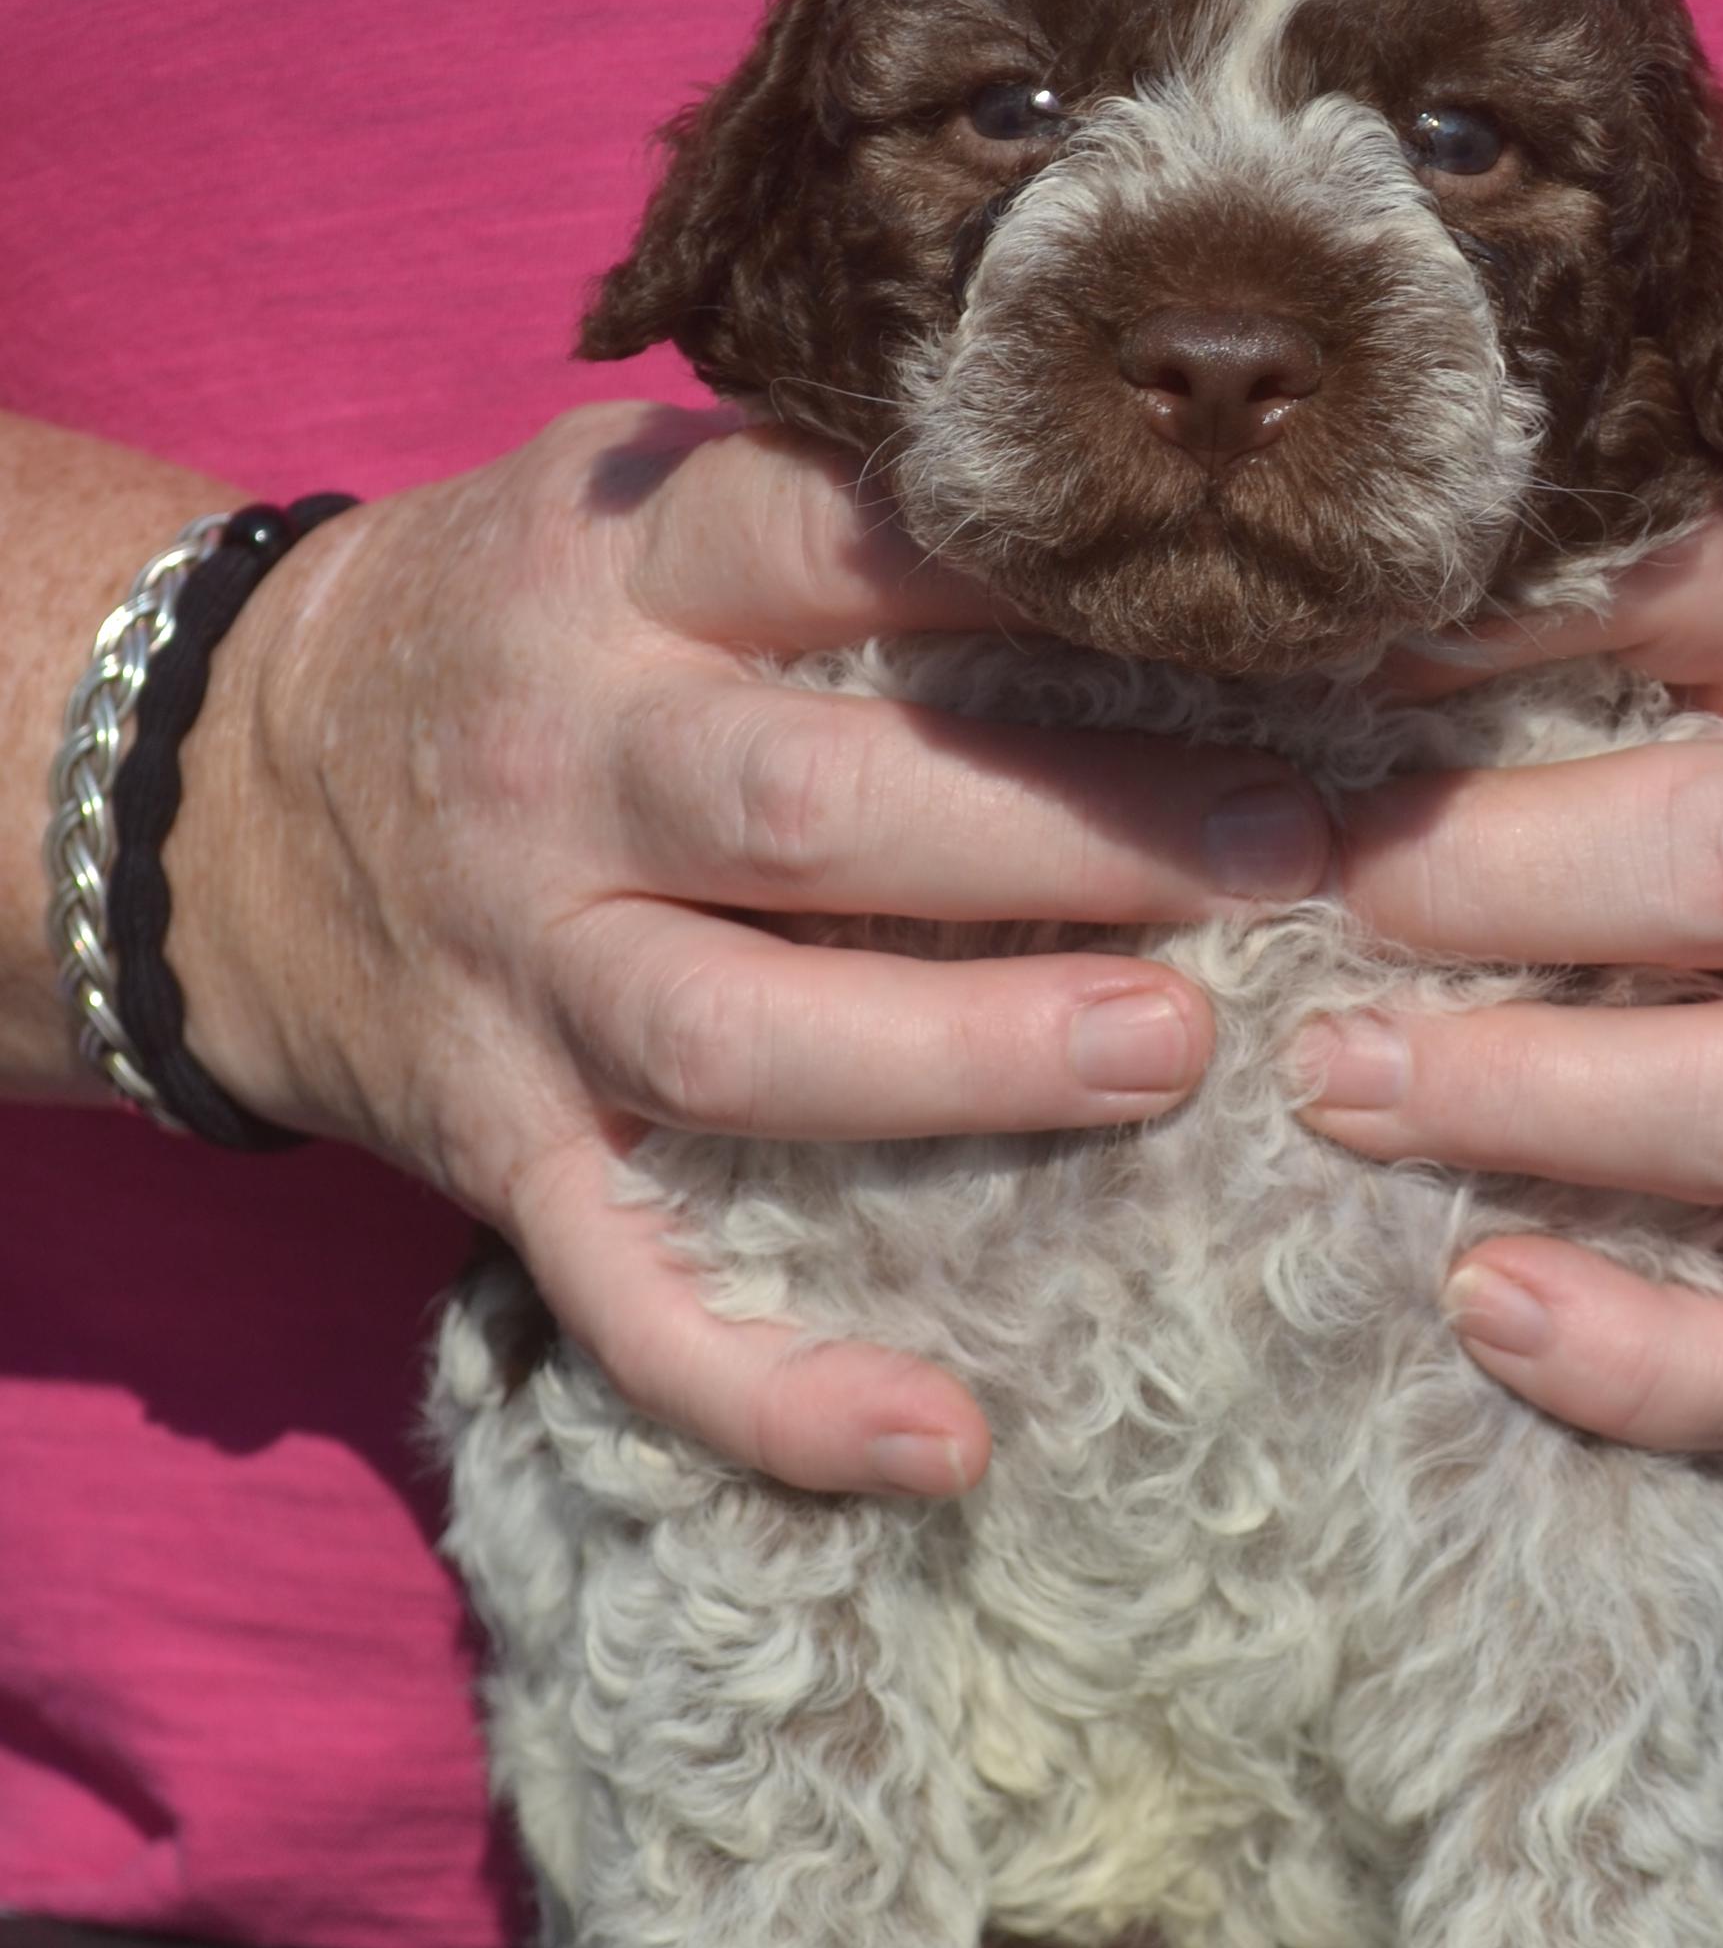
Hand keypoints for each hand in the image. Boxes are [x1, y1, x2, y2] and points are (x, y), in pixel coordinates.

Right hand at [170, 406, 1327, 1494]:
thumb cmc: (521, 632)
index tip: (1246, 606)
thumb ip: (842, 507)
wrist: (209, 796)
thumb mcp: (634, 506)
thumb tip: (1161, 509)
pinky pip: (629, 1297)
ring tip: (1172, 1052)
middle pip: (808, 805)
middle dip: (1058, 829)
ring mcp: (524, 981)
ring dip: (959, 1056)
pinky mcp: (502, 1157)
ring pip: (738, 1042)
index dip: (1028, 572)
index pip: (823, 544)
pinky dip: (776, 1392)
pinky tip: (947, 1441)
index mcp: (614, 581)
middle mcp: (562, 776)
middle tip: (1288, 849)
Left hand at [1296, 489, 1722, 1447]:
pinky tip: (1482, 1307)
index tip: (1333, 643)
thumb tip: (1293, 590)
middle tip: (1300, 888)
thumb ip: (1576, 594)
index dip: (1510, 612)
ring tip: (1331, 1086)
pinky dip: (1634, 1356)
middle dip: (1484, 881)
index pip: (1706, 581)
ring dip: (1522, 1103)